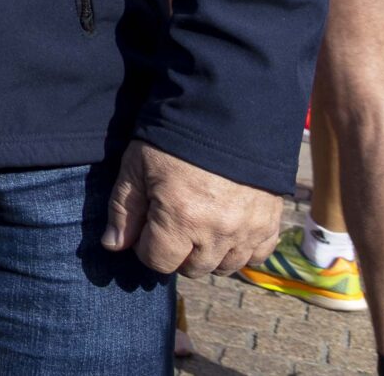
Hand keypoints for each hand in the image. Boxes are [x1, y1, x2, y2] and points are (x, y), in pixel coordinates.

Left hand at [100, 140, 281, 277]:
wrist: (226, 115)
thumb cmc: (172, 140)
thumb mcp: (136, 167)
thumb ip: (124, 209)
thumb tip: (113, 246)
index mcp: (181, 218)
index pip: (157, 261)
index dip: (145, 245)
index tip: (147, 224)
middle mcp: (218, 232)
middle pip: (191, 269)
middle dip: (175, 251)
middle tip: (171, 223)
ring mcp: (248, 230)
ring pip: (224, 267)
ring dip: (207, 254)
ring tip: (197, 226)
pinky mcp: (270, 224)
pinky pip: (256, 256)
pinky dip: (240, 249)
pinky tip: (226, 229)